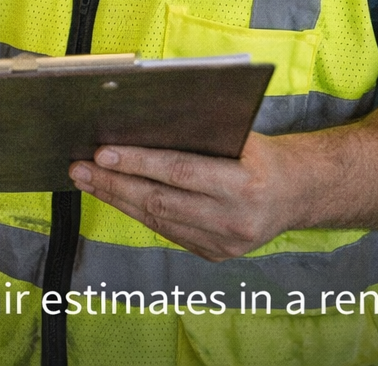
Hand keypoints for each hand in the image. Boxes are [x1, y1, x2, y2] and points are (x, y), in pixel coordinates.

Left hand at [68, 133, 301, 260]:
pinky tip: (116, 197)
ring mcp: (225, 243)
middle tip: (79, 168)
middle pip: (160, 201)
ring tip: (87, 180)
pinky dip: (138, 213)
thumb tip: (137, 123)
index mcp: (245, 184)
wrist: (297, 194)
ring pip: (158, 221)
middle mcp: (235, 219)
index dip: (137, 163)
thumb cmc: (261, 156)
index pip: (180, 171)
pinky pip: (167, 232)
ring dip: (117, 199)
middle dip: (114, 184)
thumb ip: (198, 134)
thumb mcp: (239, 137)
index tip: (102, 154)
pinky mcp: (215, 254)